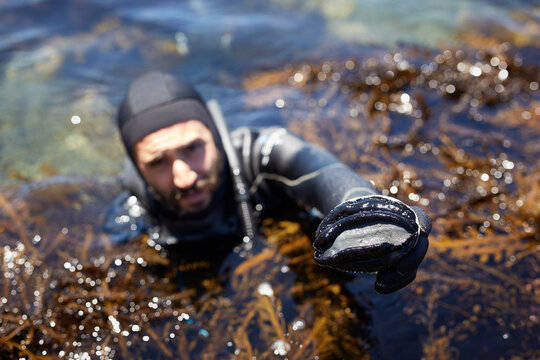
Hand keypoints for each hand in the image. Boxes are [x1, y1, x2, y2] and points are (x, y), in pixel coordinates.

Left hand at [313, 195, 430, 293]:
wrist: (353, 219)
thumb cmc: (351, 212)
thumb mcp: (346, 210)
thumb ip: (342, 220)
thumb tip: (321, 240)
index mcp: (401, 215)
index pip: (421, 219)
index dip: (423, 225)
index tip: (418, 232)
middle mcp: (407, 234)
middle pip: (420, 247)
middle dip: (412, 260)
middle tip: (396, 269)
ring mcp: (403, 250)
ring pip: (412, 266)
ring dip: (400, 278)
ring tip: (380, 284)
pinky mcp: (396, 263)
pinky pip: (403, 277)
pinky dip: (394, 284)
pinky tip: (379, 287)